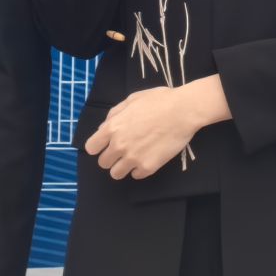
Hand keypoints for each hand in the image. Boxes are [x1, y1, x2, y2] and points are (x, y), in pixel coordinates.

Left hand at [83, 86, 200, 180]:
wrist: (184, 110)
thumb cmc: (159, 100)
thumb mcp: (132, 99)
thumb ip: (114, 114)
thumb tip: (104, 128)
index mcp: (113, 127)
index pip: (91, 148)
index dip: (98, 146)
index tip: (106, 145)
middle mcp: (119, 145)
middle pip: (103, 163)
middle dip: (112, 157)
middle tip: (125, 150)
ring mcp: (133, 158)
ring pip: (116, 174)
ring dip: (123, 167)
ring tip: (135, 157)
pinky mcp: (147, 167)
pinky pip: (135, 176)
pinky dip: (140, 169)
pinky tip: (148, 158)